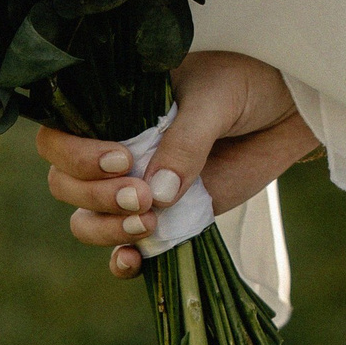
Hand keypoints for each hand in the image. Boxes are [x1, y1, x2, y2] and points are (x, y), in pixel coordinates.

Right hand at [37, 49, 319, 276]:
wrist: (287, 108)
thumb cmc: (246, 84)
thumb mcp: (214, 99)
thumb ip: (186, 142)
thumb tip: (158, 195)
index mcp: (112, 109)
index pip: (59, 138)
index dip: (76, 156)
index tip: (123, 159)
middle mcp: (114, 148)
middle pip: (65, 183)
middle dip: (95, 196)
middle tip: (143, 196)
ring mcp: (137, 185)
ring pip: (87, 218)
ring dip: (106, 228)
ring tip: (149, 222)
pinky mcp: (165, 216)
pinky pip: (127, 246)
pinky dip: (122, 260)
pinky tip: (134, 260)